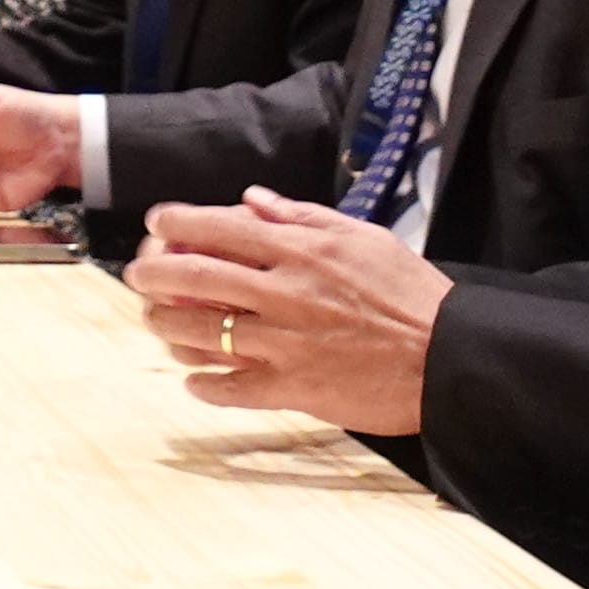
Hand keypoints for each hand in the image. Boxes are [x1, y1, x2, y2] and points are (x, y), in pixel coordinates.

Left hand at [128, 187, 450, 433]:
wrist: (450, 357)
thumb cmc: (410, 293)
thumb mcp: (363, 237)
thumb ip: (302, 216)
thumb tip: (252, 200)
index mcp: (301, 251)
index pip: (219, 228)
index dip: (175, 222)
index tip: (155, 222)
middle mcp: (284, 293)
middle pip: (195, 277)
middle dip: (153, 272)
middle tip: (138, 274)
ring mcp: (285, 343)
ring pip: (202, 334)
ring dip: (166, 326)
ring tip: (154, 321)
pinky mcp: (294, 389)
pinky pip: (233, 388)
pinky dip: (205, 385)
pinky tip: (192, 380)